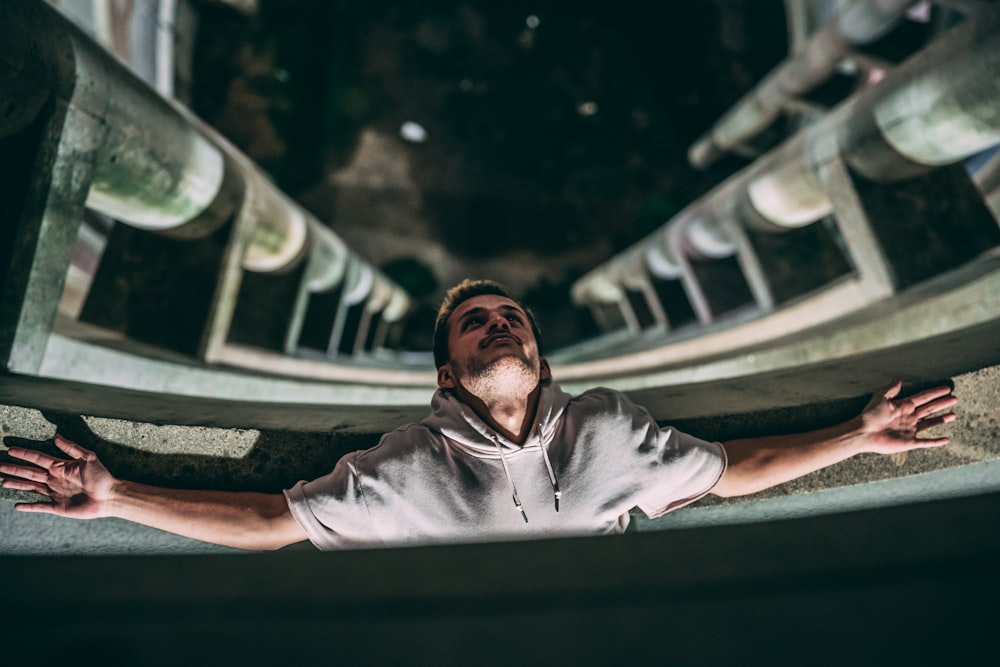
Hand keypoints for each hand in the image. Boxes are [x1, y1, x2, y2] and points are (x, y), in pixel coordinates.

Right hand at [0, 435, 116, 518]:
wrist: (109, 496)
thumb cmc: (102, 476)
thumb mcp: (88, 458)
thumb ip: (72, 448)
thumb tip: (56, 436)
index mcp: (61, 466)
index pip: (38, 458)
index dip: (25, 454)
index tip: (11, 449)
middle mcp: (55, 479)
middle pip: (30, 472)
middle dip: (15, 469)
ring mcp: (55, 492)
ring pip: (32, 487)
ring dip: (18, 484)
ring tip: (4, 481)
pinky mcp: (57, 506)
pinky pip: (40, 506)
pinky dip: (28, 506)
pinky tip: (17, 505)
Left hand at [859, 381, 956, 453]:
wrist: (864, 432)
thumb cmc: (871, 415)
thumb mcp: (881, 397)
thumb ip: (891, 389)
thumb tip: (899, 378)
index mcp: (903, 406)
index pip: (923, 397)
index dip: (935, 393)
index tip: (947, 388)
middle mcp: (908, 417)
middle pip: (929, 408)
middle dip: (942, 403)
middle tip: (955, 398)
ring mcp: (909, 429)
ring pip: (929, 423)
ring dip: (941, 419)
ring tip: (953, 415)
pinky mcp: (909, 442)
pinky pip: (926, 442)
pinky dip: (936, 442)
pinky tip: (946, 439)